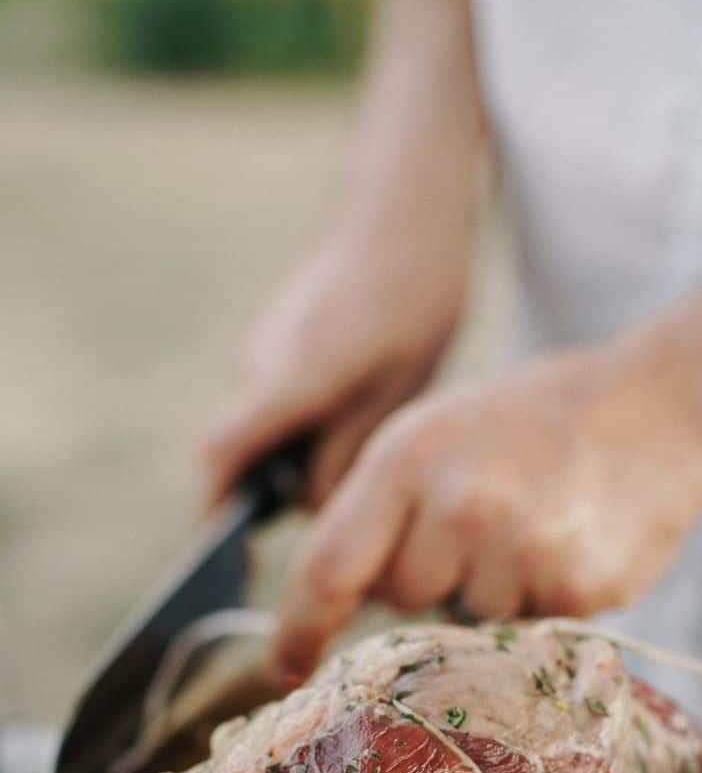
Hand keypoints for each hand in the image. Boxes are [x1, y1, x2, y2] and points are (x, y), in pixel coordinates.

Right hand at [198, 212, 466, 509]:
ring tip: (360, 459)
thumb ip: (350, 453)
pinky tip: (355, 424)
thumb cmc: (415, 298)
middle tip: (338, 518)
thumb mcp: (400, 388)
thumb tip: (310, 508)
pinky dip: (300, 434)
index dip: (216, 512)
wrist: (404, 213)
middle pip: (239, 456)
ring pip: (260, 435)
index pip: (221, 454)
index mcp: (292, 375)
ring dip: (295, 462)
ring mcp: (259, 352)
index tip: (230, 559)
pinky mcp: (272, 346)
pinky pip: (273, 409)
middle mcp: (258, 363)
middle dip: (273, 497)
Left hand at [274, 328, 701, 672]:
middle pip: (403, 598)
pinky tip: (571, 544)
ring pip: (468, 619)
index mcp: (408, 458)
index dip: (299, 625)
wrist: (663, 406)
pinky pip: (530, 628)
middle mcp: (458, 506)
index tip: (284, 663)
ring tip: (538, 525)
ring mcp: (520, 552)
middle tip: (483, 522)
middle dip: (430, 575)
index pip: (330, 566)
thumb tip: (347, 595)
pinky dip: (544, 599)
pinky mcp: (575, 590)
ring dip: (493, 589)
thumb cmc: (537, 422)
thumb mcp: (440, 432)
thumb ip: (384, 506)